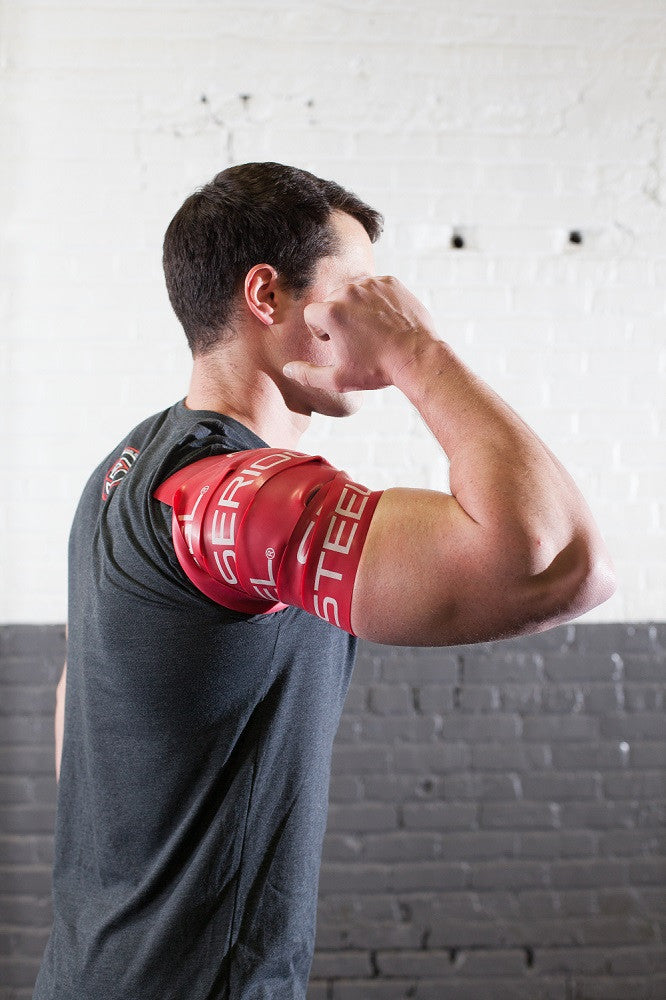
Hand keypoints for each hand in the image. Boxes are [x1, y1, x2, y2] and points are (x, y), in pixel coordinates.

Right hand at [282, 275, 437, 392]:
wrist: (417, 357)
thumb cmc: (376, 370)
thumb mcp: (338, 379)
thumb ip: (308, 375)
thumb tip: (287, 370)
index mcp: (331, 312)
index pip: (312, 315)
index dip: (320, 332)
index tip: (335, 343)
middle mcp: (348, 292)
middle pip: (331, 301)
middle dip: (338, 318)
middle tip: (356, 339)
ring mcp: (372, 284)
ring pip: (353, 292)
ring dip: (357, 308)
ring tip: (372, 331)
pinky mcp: (391, 282)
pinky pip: (375, 287)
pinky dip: (377, 301)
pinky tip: (386, 321)